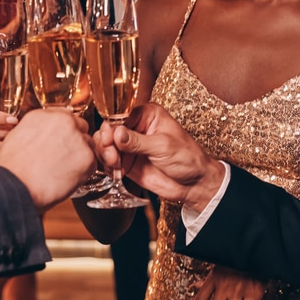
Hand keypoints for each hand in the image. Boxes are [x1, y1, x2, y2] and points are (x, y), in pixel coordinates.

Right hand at [0, 109, 95, 210]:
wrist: (16, 186)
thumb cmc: (12, 169)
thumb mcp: (16, 138)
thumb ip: (34, 130)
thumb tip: (40, 135)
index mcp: (44, 114)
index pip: (63, 116)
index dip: (62, 131)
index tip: (60, 141)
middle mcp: (63, 121)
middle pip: (79, 127)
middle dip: (75, 141)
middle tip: (64, 157)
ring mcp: (77, 138)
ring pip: (88, 145)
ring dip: (81, 156)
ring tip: (63, 171)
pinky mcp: (87, 157)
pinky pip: (92, 163)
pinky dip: (84, 172)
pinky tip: (67, 179)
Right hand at [94, 102, 223, 209]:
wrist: (193, 184)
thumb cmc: (187, 158)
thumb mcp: (163, 146)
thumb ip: (137, 141)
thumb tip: (116, 133)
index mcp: (148, 115)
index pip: (121, 115)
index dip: (111, 127)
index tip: (109, 138)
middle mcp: (136, 128)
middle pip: (109, 129)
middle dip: (106, 142)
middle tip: (113, 155)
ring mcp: (130, 146)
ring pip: (106, 145)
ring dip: (106, 155)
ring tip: (115, 164)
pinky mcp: (127, 162)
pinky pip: (109, 161)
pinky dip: (108, 167)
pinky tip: (117, 172)